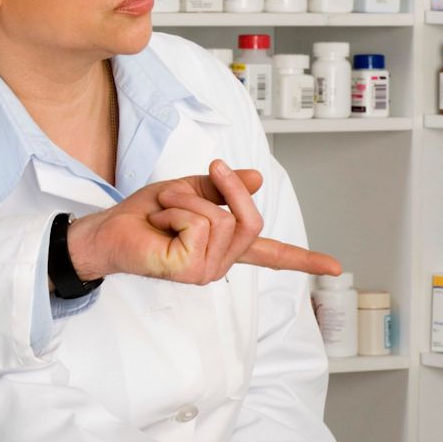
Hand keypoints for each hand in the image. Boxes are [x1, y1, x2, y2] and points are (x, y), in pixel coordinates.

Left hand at [65, 160, 341, 285]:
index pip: (272, 254)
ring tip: (164, 209)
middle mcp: (221, 263)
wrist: (106, 230)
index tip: (336, 267)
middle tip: (206, 170)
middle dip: (227, 186)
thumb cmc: (142, 215)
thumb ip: (223, 190)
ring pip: (222, 219)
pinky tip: (159, 224)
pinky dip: (176, 210)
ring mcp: (207, 271)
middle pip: (251, 220)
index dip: (304, 258)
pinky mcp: (191, 271)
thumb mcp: (189, 191)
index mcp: (224, 247)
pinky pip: (201, 224)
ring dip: (187, 200)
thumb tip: (256, 179)